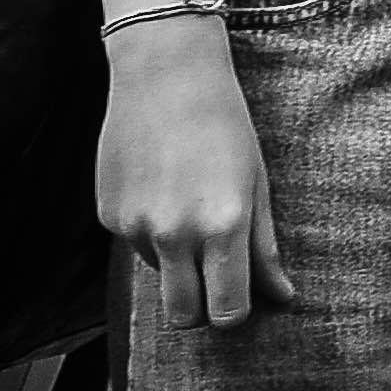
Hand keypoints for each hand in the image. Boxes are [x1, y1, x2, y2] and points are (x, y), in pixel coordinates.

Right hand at [94, 31, 286, 326]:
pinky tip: (161, 187)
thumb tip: (283, 298)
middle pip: (183, 316)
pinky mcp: (108, 217)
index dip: (235, 312)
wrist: (165, 73)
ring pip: (160, 278)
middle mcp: (174, 234)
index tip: (239, 296)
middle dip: (200, 309)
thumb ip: (265, 248)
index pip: (227, 311)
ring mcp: (135, 228)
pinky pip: (135, 247)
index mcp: (223, 225)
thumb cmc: (224, 123)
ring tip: (189, 204)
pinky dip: (150, 233)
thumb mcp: (257, 182)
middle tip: (214, 277)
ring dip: (176, 262)